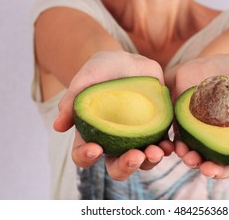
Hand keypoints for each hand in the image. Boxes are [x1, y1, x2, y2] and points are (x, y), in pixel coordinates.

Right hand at [54, 50, 172, 179]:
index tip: (95, 148)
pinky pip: (162, 146)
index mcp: (92, 134)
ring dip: (150, 161)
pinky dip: (166, 149)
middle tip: (134, 156)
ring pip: (143, 161)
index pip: (84, 155)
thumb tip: (58, 126)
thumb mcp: (86, 78)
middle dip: (125, 166)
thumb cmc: (102, 70)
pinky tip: (170, 145)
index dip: (86, 157)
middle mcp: (114, 142)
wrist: (128, 62)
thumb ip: (73, 99)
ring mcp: (136, 138)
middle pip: (116, 167)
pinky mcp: (156, 130)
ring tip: (156, 151)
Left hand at [168, 53, 228, 177]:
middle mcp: (224, 137)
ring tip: (192, 160)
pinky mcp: (184, 127)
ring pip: (201, 157)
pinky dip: (180, 149)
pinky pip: (181, 143)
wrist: (203, 60)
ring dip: (196, 163)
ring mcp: (203, 134)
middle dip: (218, 171)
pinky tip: (180, 148)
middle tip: (211, 170)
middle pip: (224, 163)